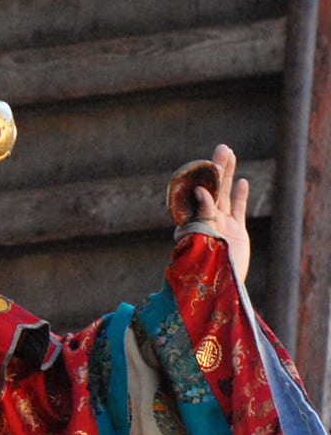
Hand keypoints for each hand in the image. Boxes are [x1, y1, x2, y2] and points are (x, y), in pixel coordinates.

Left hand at [194, 144, 250, 283]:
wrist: (221, 287)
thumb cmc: (204, 265)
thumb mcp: (201, 239)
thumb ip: (202, 214)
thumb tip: (200, 190)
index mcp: (191, 220)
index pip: (195, 193)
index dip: (199, 178)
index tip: (203, 164)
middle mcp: (205, 219)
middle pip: (212, 188)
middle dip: (216, 168)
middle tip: (221, 148)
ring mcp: (221, 224)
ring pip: (225, 194)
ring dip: (228, 175)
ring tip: (229, 154)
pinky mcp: (236, 232)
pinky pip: (237, 209)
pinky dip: (239, 195)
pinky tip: (242, 180)